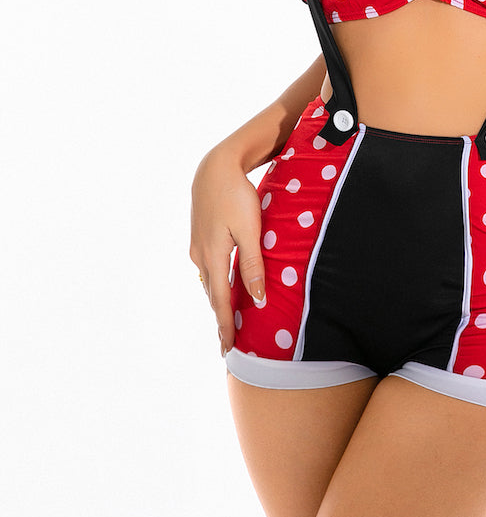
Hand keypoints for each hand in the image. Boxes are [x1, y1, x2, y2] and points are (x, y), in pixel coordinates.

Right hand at [189, 146, 266, 355]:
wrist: (214, 167)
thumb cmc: (236, 196)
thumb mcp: (250, 230)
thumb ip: (252, 265)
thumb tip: (257, 298)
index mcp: (214, 257)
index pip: (221, 302)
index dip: (225, 326)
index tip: (228, 349)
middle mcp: (201, 256)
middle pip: (212, 296)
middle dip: (220, 320)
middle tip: (227, 344)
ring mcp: (197, 247)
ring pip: (209, 282)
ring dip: (217, 302)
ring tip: (226, 321)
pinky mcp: (199, 237)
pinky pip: (208, 269)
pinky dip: (216, 284)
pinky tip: (223, 286)